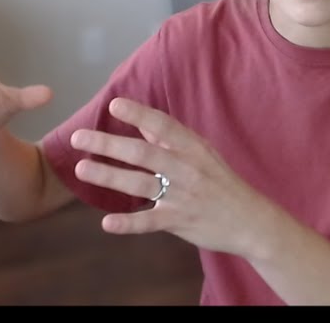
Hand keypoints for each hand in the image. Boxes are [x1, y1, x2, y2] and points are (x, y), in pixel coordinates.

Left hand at [70, 97, 278, 258]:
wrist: (251, 221)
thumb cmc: (221, 182)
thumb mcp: (201, 153)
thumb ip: (169, 138)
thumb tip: (140, 118)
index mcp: (192, 148)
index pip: (163, 125)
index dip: (138, 113)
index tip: (114, 104)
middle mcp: (186, 168)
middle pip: (143, 153)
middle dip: (108, 143)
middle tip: (78, 137)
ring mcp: (182, 195)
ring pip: (140, 184)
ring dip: (109, 176)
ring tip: (81, 169)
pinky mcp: (180, 221)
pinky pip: (150, 222)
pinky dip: (128, 224)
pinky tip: (107, 224)